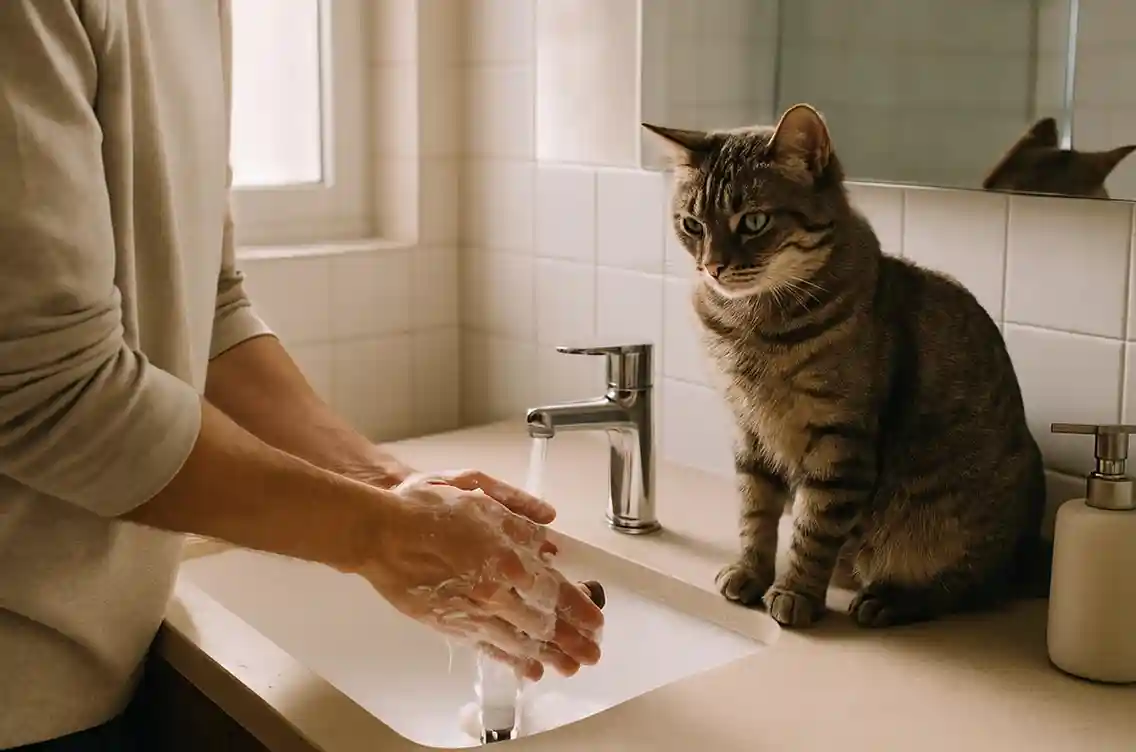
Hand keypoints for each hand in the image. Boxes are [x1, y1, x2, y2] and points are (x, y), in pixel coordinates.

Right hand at [364, 477, 603, 680]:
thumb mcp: (482, 500)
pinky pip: (489, 647)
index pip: (554, 590)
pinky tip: (528, 668)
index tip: (597, 624)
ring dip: (548, 656)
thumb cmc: (430, 510)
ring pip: (519, 640)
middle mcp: (495, 590)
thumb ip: (519, 522)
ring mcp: (473, 611)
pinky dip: (512, 660)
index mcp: (507, 558)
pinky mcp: (451, 624)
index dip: (579, 608)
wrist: (383, 533)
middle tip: (591, 655)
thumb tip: (548, 545)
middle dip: (571, 640)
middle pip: (543, 621)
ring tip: (569, 668)